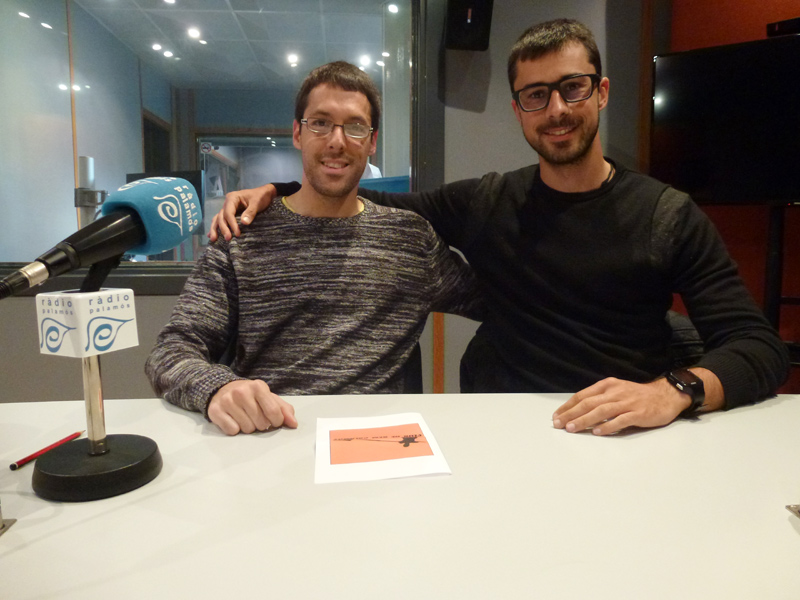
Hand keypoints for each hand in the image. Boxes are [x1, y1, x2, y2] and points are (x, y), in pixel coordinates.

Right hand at [208, 184, 277, 241]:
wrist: (265, 194)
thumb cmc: (261, 197)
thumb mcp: (257, 203)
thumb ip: (250, 212)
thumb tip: (243, 223)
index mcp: (232, 198)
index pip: (228, 213)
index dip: (232, 224)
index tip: (237, 233)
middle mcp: (227, 203)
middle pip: (221, 217)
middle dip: (223, 228)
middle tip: (228, 238)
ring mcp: (227, 208)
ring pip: (218, 218)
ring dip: (215, 229)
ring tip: (213, 239)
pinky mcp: (230, 214)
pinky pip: (222, 220)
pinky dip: (217, 227)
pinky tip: (212, 235)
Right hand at [208, 379, 297, 435]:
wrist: (221, 389)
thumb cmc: (250, 396)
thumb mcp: (268, 397)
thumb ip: (284, 409)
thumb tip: (294, 424)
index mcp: (258, 386)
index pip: (274, 413)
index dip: (276, 422)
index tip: (273, 421)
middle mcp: (242, 392)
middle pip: (261, 423)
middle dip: (261, 424)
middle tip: (255, 417)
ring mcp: (227, 401)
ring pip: (247, 429)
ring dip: (248, 427)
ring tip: (244, 417)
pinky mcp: (215, 411)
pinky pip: (232, 431)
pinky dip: (234, 429)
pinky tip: (233, 420)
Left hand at [552, 377, 691, 435]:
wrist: (666, 395)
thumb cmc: (638, 396)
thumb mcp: (616, 390)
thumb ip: (600, 398)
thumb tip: (578, 411)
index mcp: (608, 385)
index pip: (583, 395)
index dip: (568, 406)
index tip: (557, 416)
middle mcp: (615, 392)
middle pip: (589, 403)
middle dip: (571, 414)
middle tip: (558, 424)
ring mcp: (627, 402)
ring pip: (601, 411)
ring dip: (584, 420)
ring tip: (572, 428)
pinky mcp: (638, 413)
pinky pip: (620, 420)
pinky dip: (608, 426)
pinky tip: (597, 432)